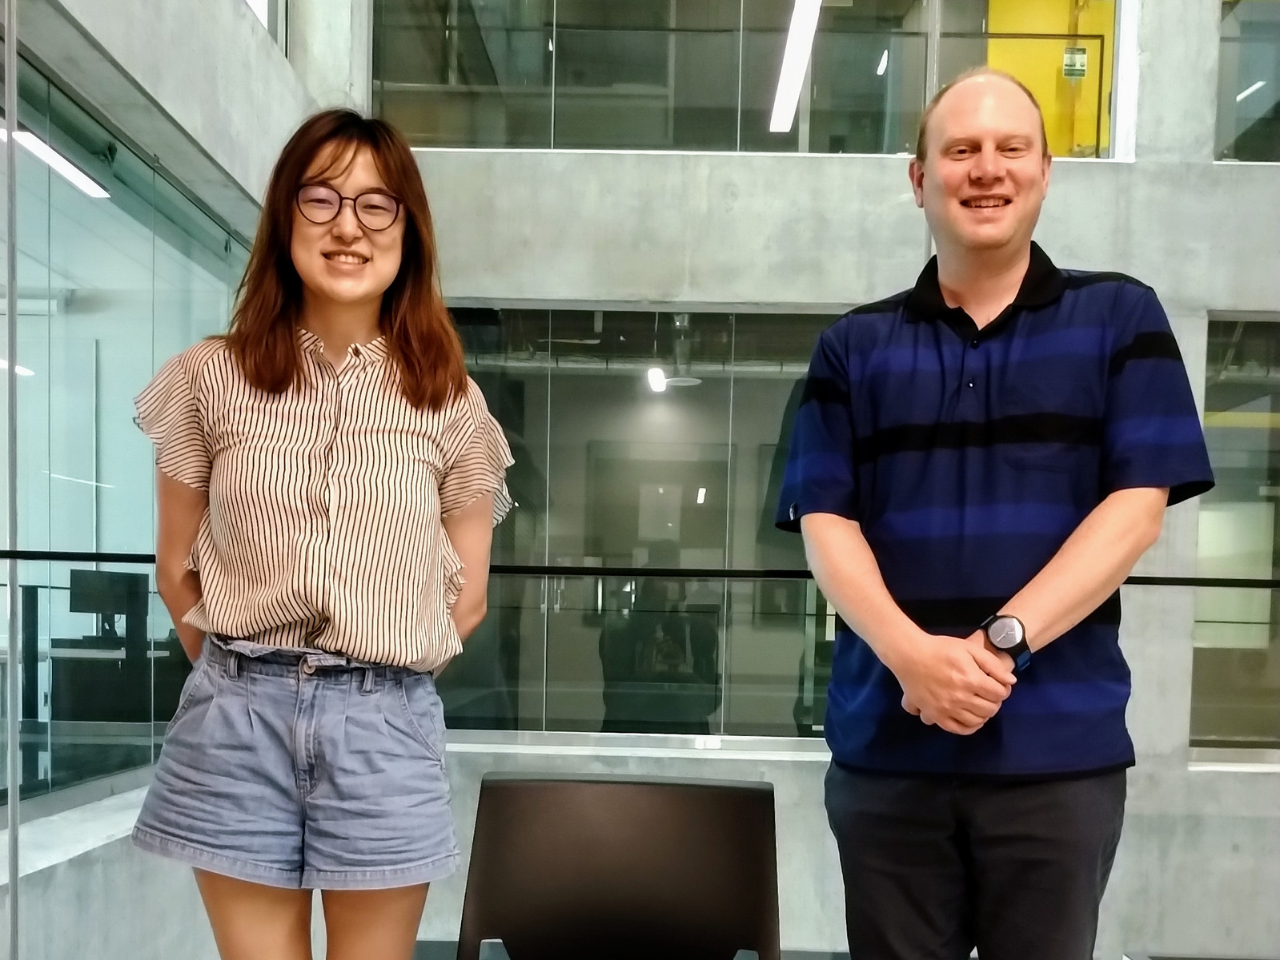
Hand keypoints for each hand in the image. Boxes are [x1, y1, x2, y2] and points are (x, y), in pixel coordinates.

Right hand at [892, 631, 1016, 734]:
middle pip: (991, 709)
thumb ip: (993, 664)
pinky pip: (958, 729)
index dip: (1004, 689)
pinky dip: (970, 727)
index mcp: (971, 679)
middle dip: (995, 702)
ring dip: (984, 714)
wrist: (910, 655)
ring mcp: (948, 709)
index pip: (999, 694)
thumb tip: (1011, 681)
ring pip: (977, 721)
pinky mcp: (936, 715)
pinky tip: (972, 719)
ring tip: (980, 704)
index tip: (999, 685)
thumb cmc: (941, 649)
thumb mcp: (969, 648)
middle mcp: (961, 698)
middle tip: (990, 694)